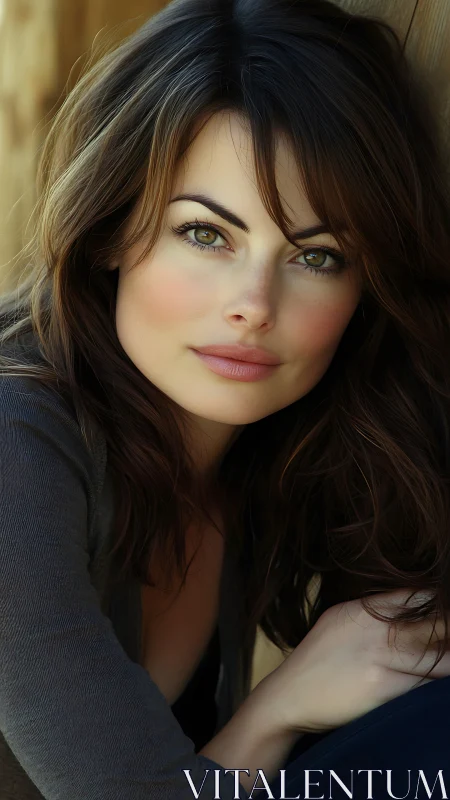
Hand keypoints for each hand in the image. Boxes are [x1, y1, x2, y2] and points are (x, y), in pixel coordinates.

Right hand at [254, 589, 449, 734]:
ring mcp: (380, 659)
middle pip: (433, 624)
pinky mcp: (384, 688)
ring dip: (449, 658)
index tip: (447, 609)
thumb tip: (408, 605)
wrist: (290, 696)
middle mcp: (374, 630)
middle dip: (449, 628)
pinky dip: (438, 681)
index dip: (439, 601)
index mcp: (363, 609)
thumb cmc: (316, 659)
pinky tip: (442, 678)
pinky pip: (424, 684)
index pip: (415, 596)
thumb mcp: (338, 620)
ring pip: (436, 657)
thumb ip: (371, 611)